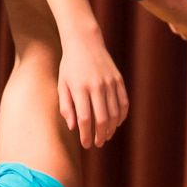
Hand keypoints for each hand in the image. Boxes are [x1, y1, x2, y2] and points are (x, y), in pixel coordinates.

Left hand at [58, 32, 127, 148]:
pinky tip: (117, 123)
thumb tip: (73, 127)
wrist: (85, 42)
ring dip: (111, 128)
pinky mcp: (119, 80)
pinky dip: (122, 115)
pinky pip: (124, 102)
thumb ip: (66, 107)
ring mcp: (110, 83)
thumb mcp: (62, 85)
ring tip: (106, 136)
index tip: (86, 144)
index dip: (86, 135)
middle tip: (97, 143)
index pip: (85, 119)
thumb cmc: (69, 66)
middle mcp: (97, 86)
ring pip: (115, 113)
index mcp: (80, 89)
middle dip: (100, 135)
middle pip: (102, 118)